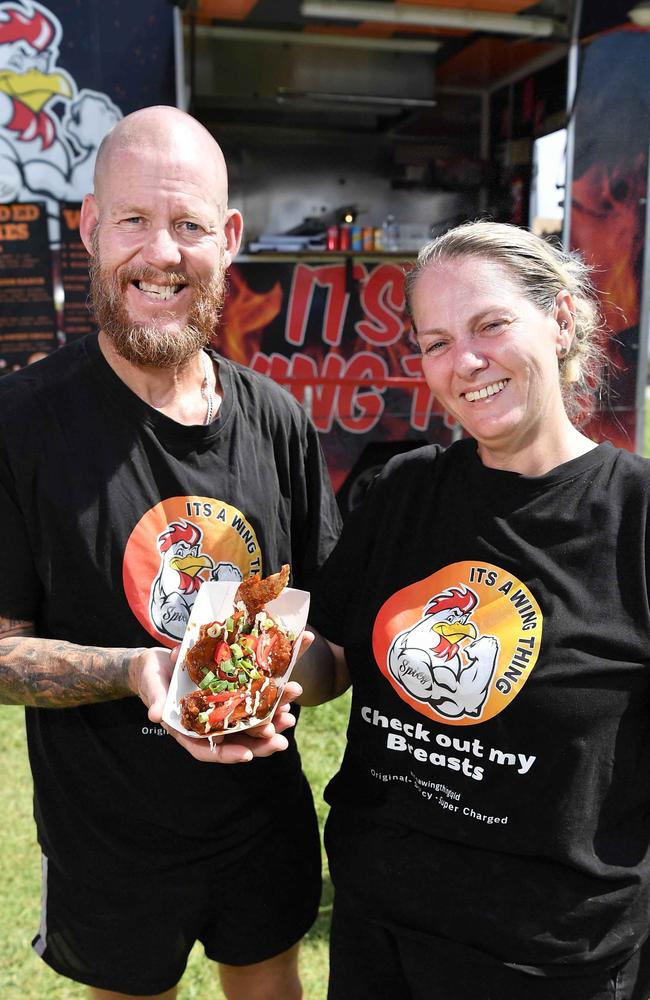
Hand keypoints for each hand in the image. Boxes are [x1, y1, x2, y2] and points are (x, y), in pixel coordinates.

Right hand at [161, 680, 303, 763]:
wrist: (161, 662)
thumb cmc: (151, 677)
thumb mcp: (152, 686)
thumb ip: (155, 700)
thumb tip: (155, 714)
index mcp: (189, 730)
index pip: (209, 749)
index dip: (227, 753)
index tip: (247, 755)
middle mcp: (210, 723)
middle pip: (237, 738)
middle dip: (260, 740)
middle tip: (281, 741)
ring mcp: (224, 708)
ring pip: (251, 720)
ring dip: (272, 719)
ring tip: (290, 717)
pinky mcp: (234, 691)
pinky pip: (254, 696)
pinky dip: (271, 694)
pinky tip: (287, 690)